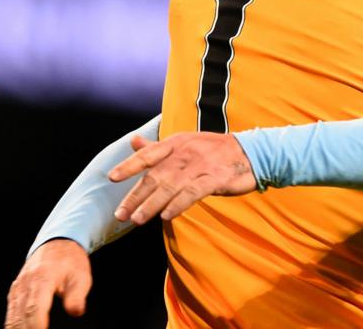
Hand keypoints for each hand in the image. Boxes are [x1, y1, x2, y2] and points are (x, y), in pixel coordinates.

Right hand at [5, 239, 91, 328]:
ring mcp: (18, 288)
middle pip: (21, 315)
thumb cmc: (70, 261)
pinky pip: (10, 312)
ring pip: (12, 315)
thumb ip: (77, 295)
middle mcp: (26, 283)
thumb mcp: (81, 276)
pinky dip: (13, 324)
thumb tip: (76, 312)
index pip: (35, 308)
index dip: (36, 325)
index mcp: (42, 278)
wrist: (57, 244)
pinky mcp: (15, 292)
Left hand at [109, 131, 256, 223]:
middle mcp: (186, 152)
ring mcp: (201, 165)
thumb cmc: (214, 150)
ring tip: (137, 220)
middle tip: (120, 214)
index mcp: (177, 142)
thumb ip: (157, 147)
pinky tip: (166, 216)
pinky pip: (193, 193)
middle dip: (136, 196)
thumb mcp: (185, 143)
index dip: (129, 165)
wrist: (251, 152)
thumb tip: (133, 142)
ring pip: (171, 186)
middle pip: (156, 175)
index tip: (111, 178)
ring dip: (152, 204)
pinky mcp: (216, 178)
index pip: (148, 154)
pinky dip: (178, 204)